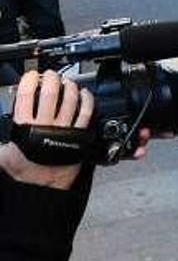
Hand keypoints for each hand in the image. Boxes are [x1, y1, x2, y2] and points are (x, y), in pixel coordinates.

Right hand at [0, 71, 92, 189]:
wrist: (43, 185)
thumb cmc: (25, 168)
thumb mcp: (3, 153)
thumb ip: (0, 141)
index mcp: (25, 127)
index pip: (26, 96)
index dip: (29, 81)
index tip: (31, 75)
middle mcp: (46, 126)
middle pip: (50, 93)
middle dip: (51, 79)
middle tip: (50, 75)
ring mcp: (64, 130)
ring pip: (70, 100)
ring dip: (69, 86)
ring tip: (67, 82)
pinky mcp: (79, 135)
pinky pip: (86, 113)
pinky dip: (86, 100)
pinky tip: (84, 94)